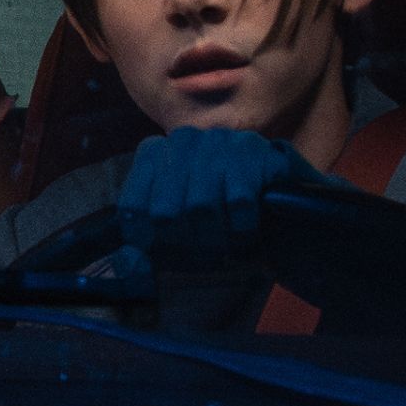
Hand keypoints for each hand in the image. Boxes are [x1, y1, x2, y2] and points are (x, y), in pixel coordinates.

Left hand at [115, 126, 330, 269]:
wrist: (277, 186)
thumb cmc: (219, 207)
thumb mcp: (179, 220)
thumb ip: (148, 241)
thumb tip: (127, 264)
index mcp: (153, 153)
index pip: (133, 207)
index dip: (147, 241)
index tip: (165, 257)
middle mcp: (181, 141)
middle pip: (166, 212)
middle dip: (185, 244)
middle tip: (202, 257)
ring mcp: (217, 142)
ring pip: (201, 207)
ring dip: (215, 238)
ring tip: (224, 246)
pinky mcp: (251, 150)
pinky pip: (238, 201)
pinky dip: (242, 226)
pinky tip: (246, 230)